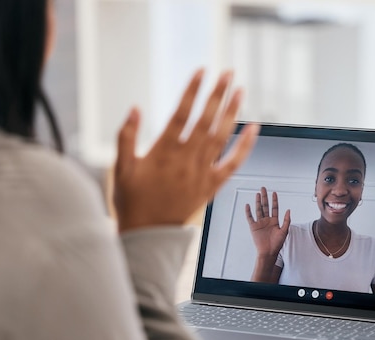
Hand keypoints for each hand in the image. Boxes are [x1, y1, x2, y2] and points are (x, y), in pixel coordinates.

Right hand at [113, 69, 259, 232]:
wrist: (148, 235)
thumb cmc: (131, 202)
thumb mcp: (121, 169)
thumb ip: (126, 137)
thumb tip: (134, 108)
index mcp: (163, 152)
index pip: (181, 113)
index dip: (192, 90)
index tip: (201, 70)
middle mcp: (186, 160)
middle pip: (206, 120)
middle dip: (218, 94)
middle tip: (228, 72)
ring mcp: (200, 173)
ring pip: (220, 137)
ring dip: (232, 112)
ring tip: (240, 91)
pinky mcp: (210, 187)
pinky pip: (232, 164)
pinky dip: (244, 147)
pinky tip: (253, 129)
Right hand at [245, 187, 290, 256]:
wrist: (269, 252)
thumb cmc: (277, 244)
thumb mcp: (284, 231)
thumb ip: (286, 220)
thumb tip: (288, 210)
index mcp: (275, 221)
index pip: (274, 208)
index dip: (274, 200)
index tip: (274, 193)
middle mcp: (267, 220)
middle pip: (265, 206)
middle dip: (265, 197)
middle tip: (263, 189)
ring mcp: (260, 223)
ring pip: (258, 210)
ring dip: (258, 202)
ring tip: (258, 194)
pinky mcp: (253, 227)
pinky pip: (250, 218)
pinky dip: (248, 212)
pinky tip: (248, 205)